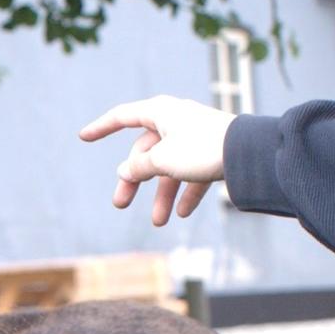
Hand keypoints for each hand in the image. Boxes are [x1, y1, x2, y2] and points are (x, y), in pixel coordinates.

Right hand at [79, 96, 234, 224]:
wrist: (250, 154)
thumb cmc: (203, 149)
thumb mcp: (162, 160)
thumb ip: (139, 166)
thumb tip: (125, 170)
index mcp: (160, 112)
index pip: (122, 116)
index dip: (101, 127)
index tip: (83, 137)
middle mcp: (176, 121)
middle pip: (145, 152)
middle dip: (134, 181)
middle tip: (121, 204)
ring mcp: (195, 137)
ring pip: (169, 167)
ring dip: (162, 195)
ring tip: (160, 221)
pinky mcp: (213, 152)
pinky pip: (193, 174)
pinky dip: (186, 192)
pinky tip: (182, 213)